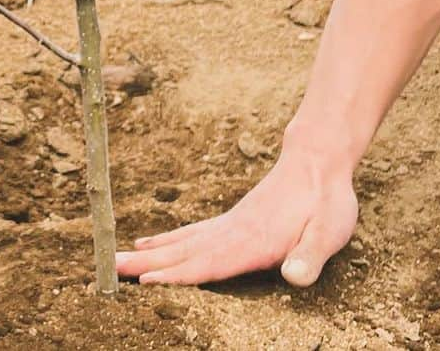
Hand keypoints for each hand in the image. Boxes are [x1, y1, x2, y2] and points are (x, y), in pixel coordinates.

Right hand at [116, 133, 357, 286]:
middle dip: (146, 263)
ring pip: (181, 242)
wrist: (317, 160)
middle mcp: (233, 231)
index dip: (179, 274)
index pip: (210, 261)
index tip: (146, 280)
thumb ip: (310, 256)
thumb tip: (294, 278)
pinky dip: (167, 241)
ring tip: (117, 260)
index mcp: (253, 239)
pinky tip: (151, 244)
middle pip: (183, 251)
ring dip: (149, 254)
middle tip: (110, 268)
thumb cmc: (327, 201)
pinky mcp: (231, 222)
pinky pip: (191, 234)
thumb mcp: (329, 231)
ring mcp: (228, 225)